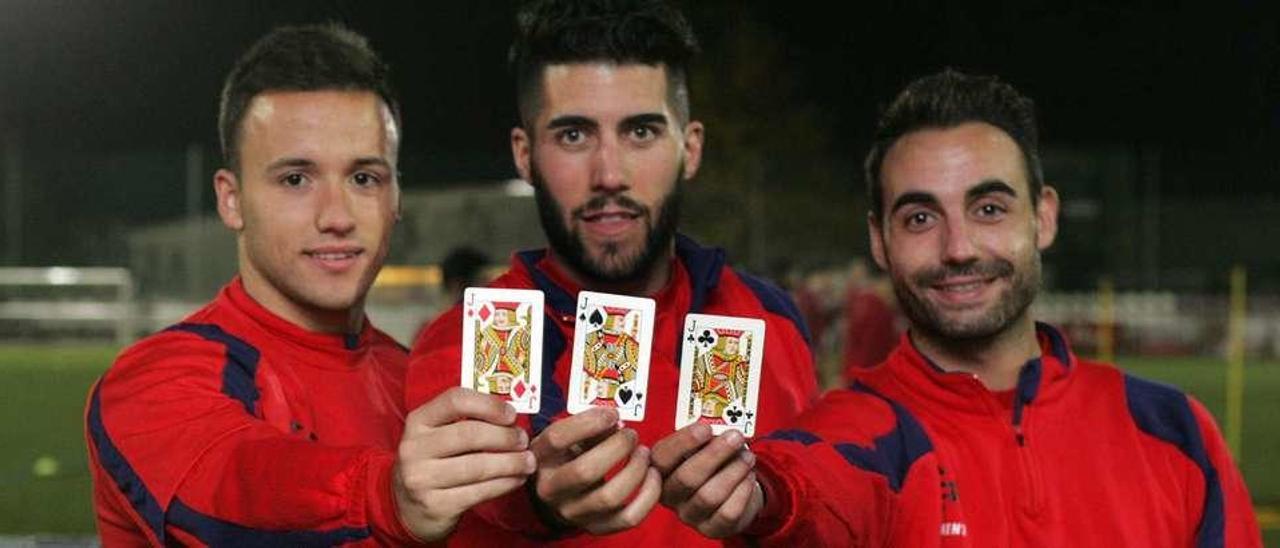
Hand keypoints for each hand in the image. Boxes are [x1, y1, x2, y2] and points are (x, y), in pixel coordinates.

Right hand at [393, 387, 535, 540]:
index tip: (511, 414)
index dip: (488, 404)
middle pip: (469, 434)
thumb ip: (466, 420)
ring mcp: (422, 478)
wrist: (407, 507)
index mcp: (418, 421)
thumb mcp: (437, 435)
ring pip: (477, 466)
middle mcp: (414, 448)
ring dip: (511, 463)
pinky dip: (504, 484)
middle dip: (504, 437)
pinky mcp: (435, 505)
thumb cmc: (434, 462)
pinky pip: (479, 492)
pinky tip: (517, 479)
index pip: (455, 400)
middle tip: (523, 440)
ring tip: (528, 462)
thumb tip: (512, 416)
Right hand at [529, 407, 660, 533]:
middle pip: (586, 470)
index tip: (611, 415)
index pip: (558, 438)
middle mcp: (551, 489)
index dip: (589, 423)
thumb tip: (616, 421)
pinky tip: (652, 476)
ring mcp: (573, 512)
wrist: (557, 494)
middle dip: (617, 447)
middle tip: (631, 436)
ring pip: (610, 497)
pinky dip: (648, 496)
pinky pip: (629, 517)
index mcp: (540, 458)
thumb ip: (589, 425)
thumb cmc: (565, 457)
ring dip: (635, 470)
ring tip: (643, 453)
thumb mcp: (567, 436)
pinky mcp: (596, 526)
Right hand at [651, 423, 762, 538]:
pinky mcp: (712, 528)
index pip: (662, 458)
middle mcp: (670, 496)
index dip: (682, 442)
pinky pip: (728, 512)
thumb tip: (718, 428)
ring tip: (748, 456)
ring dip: (733, 471)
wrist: (731, 490)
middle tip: (734, 437)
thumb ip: (704, 438)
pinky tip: (749, 476)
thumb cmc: (712, 463)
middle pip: (687, 478)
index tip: (705, 428)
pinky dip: (743, 490)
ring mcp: (690, 515)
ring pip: (709, 496)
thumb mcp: (701, 446)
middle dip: (714, 454)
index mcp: (661, 471)